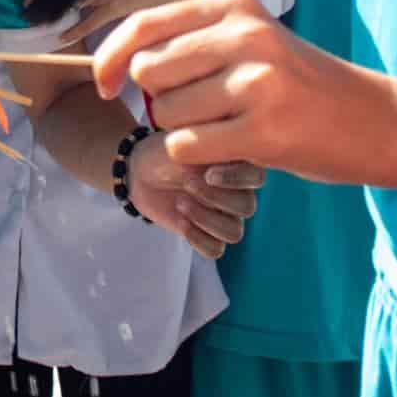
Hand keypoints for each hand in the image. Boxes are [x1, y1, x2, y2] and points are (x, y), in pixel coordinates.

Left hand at [93, 0, 396, 187]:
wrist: (373, 120)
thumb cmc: (303, 84)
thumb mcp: (254, 40)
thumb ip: (196, 42)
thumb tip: (123, 62)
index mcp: (235, 7)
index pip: (145, 24)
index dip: (111, 56)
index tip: (104, 83)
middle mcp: (244, 36)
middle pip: (150, 72)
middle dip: (157, 100)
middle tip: (197, 112)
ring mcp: (256, 82)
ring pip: (166, 113)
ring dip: (181, 131)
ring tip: (225, 129)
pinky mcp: (264, 129)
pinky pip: (188, 147)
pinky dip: (194, 157)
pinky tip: (227, 152)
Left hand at [123, 132, 262, 258]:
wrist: (140, 173)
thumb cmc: (165, 153)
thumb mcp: (182, 147)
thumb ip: (204, 156)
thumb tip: (215, 168)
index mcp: (237, 165)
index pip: (256, 177)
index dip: (236, 179)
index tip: (208, 174)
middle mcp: (237, 192)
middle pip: (247, 208)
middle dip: (214, 198)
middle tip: (187, 184)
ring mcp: (224, 215)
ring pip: (234, 233)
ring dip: (205, 220)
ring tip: (181, 203)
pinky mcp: (207, 234)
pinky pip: (216, 249)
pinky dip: (198, 238)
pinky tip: (181, 222)